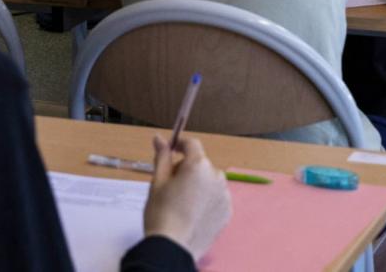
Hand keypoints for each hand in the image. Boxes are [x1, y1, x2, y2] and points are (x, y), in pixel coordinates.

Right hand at [142, 135, 231, 261]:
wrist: (173, 247)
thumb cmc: (161, 213)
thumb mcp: (157, 182)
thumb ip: (162, 157)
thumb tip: (159, 138)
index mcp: (198, 165)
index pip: (192, 144)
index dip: (180, 145)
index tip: (171, 150)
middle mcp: (216, 176)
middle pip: (201, 164)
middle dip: (187, 169)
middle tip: (171, 186)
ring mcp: (225, 194)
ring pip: (210, 181)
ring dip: (199, 185)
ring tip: (182, 203)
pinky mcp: (228, 211)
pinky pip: (216, 197)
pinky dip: (207, 200)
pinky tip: (193, 213)